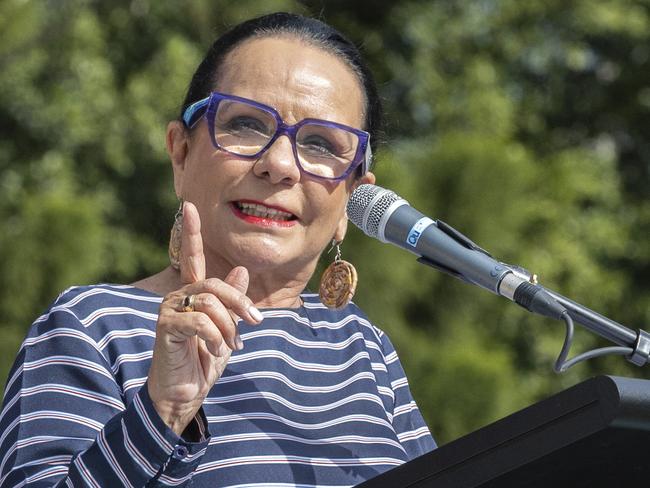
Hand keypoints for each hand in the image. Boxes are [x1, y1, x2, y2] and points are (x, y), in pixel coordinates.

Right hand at [147, 201, 261, 434]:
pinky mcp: (166, 326)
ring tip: (231, 345)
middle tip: (255, 322)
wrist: (184, 394)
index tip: (189, 205)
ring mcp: (169, 310)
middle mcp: (178, 296)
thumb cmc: (204, 361)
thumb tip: (240, 270)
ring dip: (229, 326)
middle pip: (214, 284)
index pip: (192, 257)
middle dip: (239, 303)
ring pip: (210, 302)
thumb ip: (232, 302)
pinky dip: (215, 336)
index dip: (191, 232)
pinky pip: (199, 320)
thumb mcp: (227, 329)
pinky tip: (215, 350)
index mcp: (193, 294)